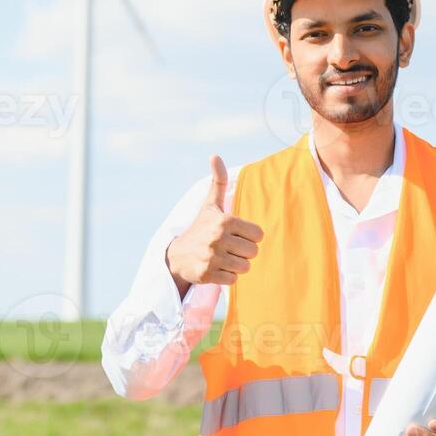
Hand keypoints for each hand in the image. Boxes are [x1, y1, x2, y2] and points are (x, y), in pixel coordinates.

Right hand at [165, 155, 264, 294]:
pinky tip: (215, 268)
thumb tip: (215, 155)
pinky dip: (226, 276)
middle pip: (254, 252)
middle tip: (227, 248)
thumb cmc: (200, 228)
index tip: (234, 235)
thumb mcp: (210, 204)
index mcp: (225, 220)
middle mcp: (219, 238)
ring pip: (245, 267)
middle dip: (243, 252)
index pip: (258, 235)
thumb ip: (218, 180)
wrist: (177, 255)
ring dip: (235, 265)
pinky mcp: (208, 274)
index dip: (248, 237)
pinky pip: (233, 280)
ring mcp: (213, 257)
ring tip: (222, 258)